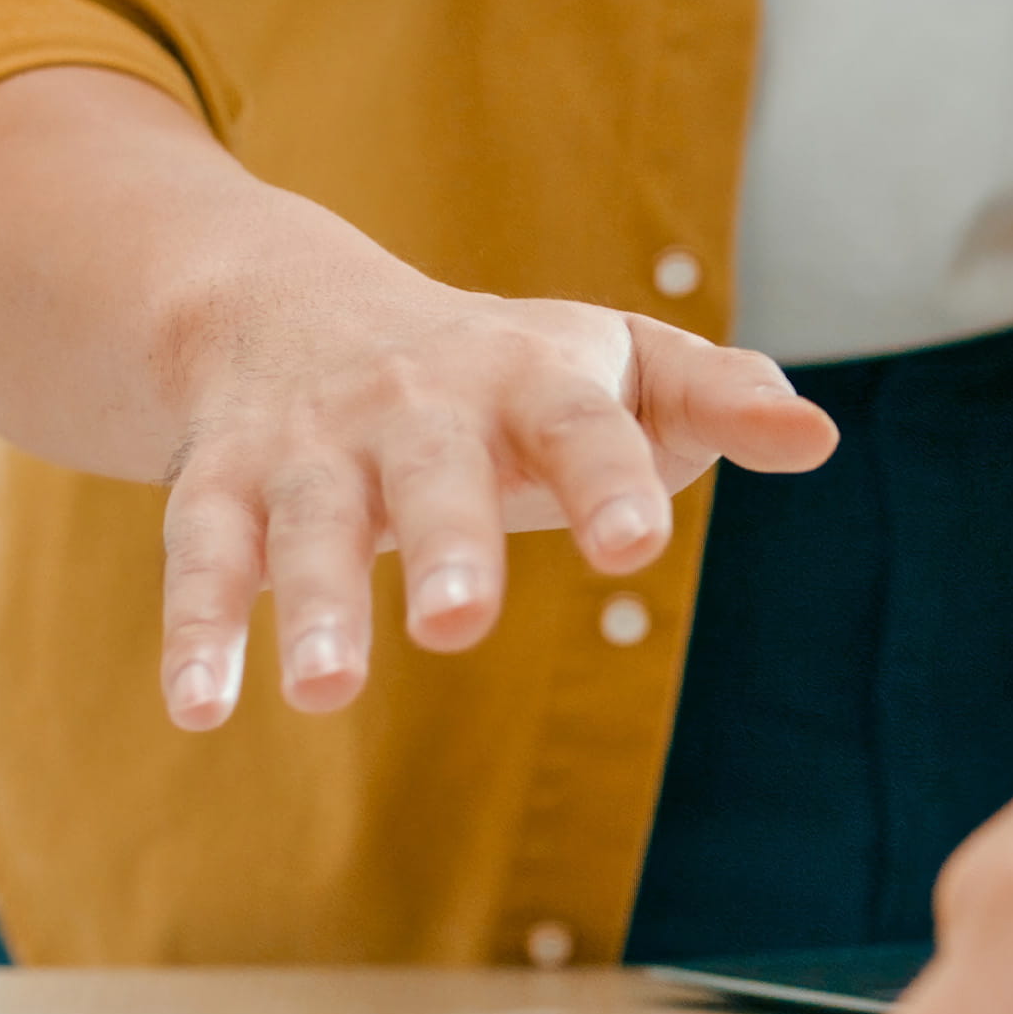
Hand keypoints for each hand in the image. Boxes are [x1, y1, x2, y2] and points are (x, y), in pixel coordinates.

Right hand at [0, 67, 832, 723]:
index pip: (581, 426)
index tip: (636, 546)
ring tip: (326, 691)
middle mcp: (414, 406)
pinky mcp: (222, 486)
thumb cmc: (491, 369)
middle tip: (457, 625)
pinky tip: (198, 710)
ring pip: (307, 520)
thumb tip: (817, 440)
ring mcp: (312, 446)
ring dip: (314, 602)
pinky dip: (196, 633)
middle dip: (442, 543)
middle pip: (430, 470)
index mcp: (527, 378)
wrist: (283, 303)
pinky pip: (201, 556)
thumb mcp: (606, 364)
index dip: (610, 479)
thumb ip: (709, 400)